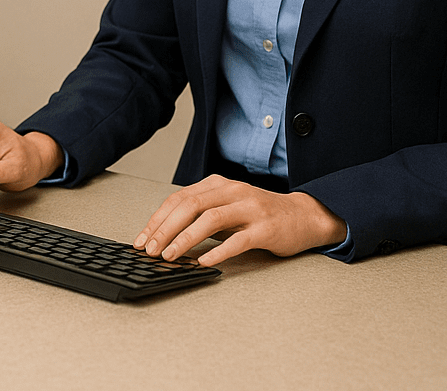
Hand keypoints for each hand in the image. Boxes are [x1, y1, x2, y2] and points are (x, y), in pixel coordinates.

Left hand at [134, 174, 346, 266]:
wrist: (304, 216)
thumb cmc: (260, 215)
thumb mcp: (226, 208)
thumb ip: (200, 215)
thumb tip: (164, 235)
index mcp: (218, 184)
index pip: (178, 199)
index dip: (157, 219)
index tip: (142, 239)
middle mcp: (232, 191)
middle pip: (190, 206)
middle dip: (164, 229)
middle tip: (150, 250)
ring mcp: (250, 208)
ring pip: (210, 220)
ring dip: (185, 239)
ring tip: (169, 255)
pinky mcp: (266, 228)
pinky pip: (238, 240)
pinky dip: (218, 251)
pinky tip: (204, 261)